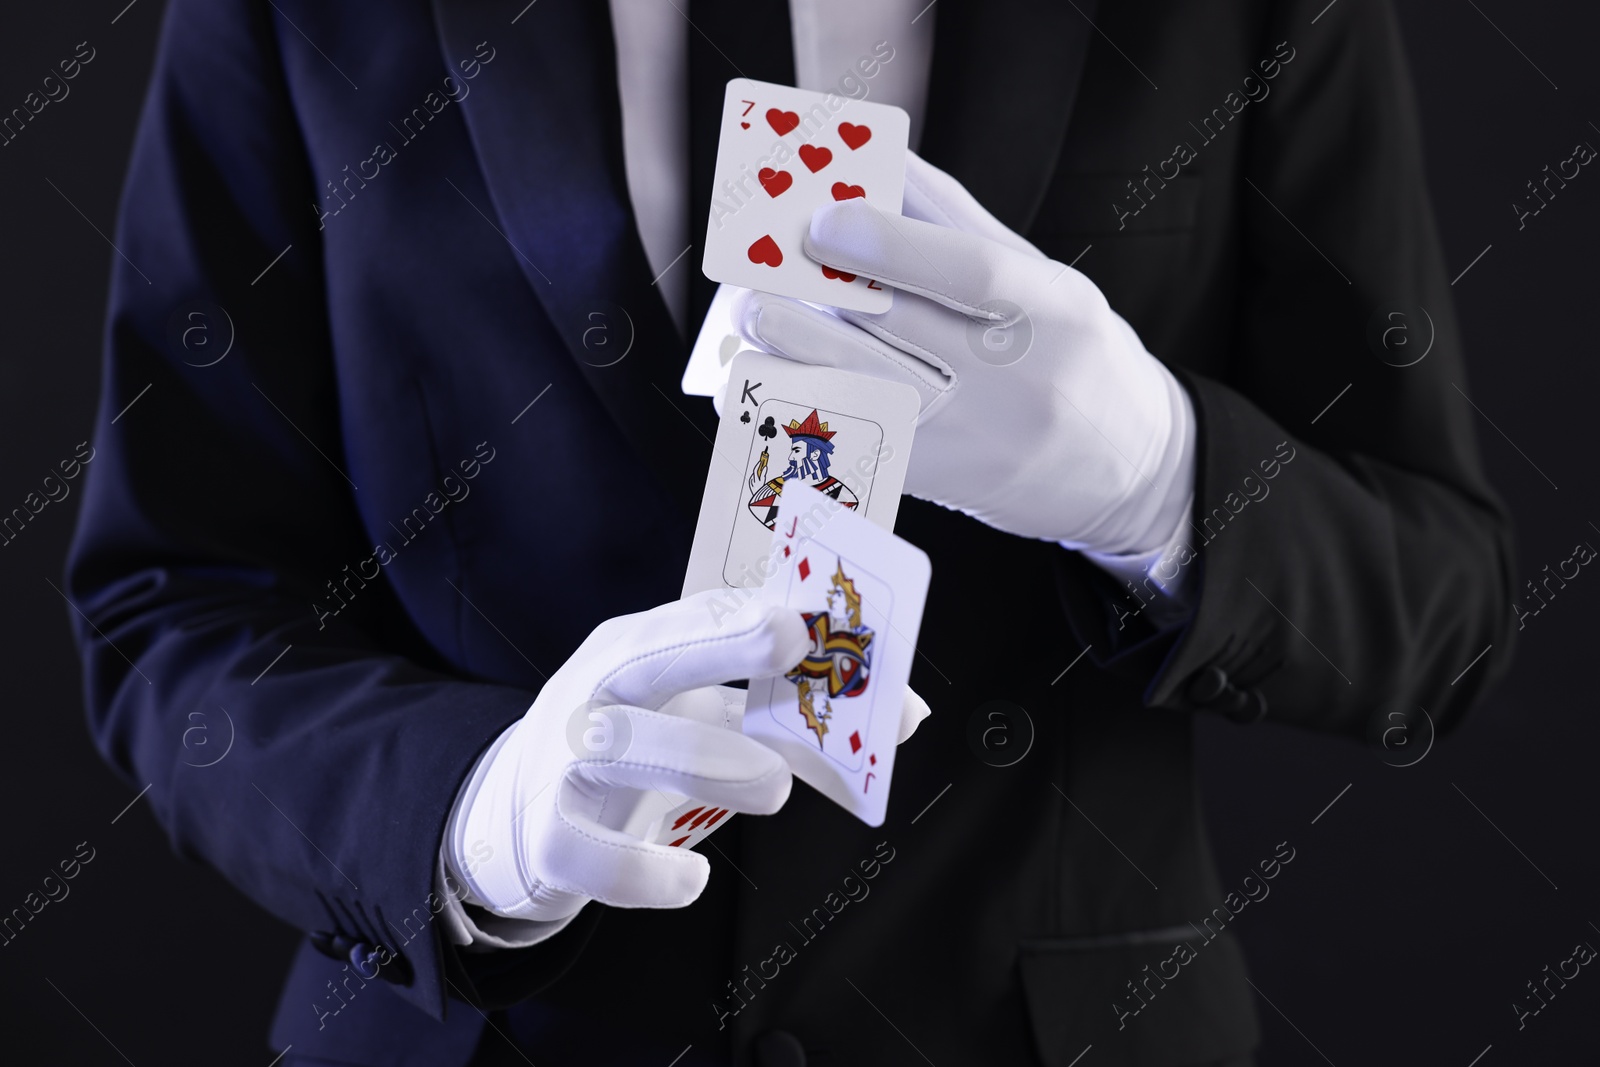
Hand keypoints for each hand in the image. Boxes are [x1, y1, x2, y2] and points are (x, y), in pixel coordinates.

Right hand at [444, 590, 930, 922]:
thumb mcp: (704, 714)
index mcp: (635, 649)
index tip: (806, 616)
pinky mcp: (553, 839)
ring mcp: (565, 763)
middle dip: (719, 645)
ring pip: (626, 748)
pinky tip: (691, 877)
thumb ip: (792, 713)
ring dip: (711, 762)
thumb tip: (905, 713)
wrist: (522, 814)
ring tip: (773, 788)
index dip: (750, 614)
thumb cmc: (639, 748)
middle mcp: (595, 694)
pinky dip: (650, 873)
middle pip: (644, 657)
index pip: (693, 616)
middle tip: (790, 643)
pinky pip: (597, 856)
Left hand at [733, 152, 1194, 554]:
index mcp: (1054, 313)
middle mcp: (1020, 382)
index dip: (892, 243)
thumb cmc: (1070, 354)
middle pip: (904, 333)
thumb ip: (958, 226)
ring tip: (750, 322)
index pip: (971, 273)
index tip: (823, 219)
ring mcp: (979, 442)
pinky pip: (862, 441)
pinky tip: (767, 381)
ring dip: (795, 356)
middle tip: (760, 274)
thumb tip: (876, 168)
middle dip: (817, 298)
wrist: (1127, 470)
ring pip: (870, 393)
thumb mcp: (1045, 281)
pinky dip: (806, 408)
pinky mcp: (943, 484)